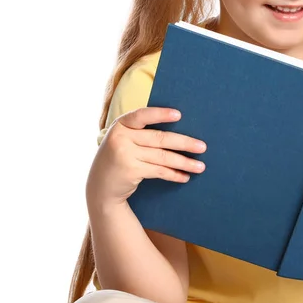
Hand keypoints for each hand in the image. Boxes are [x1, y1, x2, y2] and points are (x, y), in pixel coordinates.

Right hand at [86, 107, 206, 207]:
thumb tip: (179, 126)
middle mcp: (121, 138)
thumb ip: (141, 132)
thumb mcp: (123, 139)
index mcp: (121, 124)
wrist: (100, 187)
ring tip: (200, 166)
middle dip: (184, 143)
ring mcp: (125, 155)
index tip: (179, 115)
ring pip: (162, 156)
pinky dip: (174, 174)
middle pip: (159, 138)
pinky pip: (159, 171)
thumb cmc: (119, 157)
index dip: (160, 114)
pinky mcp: (131, 171)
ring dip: (184, 162)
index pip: (141, 115)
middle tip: (203, 147)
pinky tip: (185, 176)